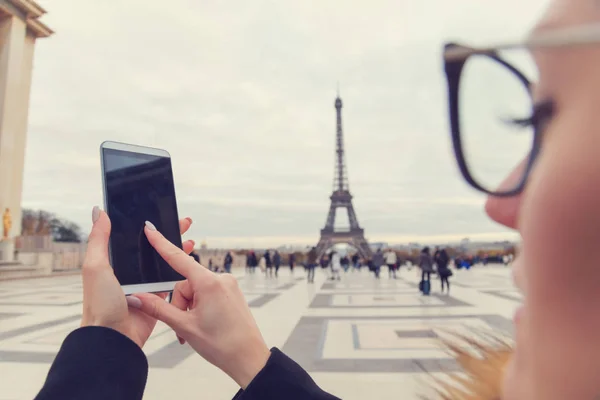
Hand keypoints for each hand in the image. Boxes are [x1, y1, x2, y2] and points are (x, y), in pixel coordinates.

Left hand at [80, 206, 194, 347]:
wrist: (113, 337)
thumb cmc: (100, 303)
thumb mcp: (96, 266)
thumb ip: (98, 239)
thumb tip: (99, 211)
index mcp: (113, 263)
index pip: (133, 238)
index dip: (147, 225)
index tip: (161, 212)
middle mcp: (128, 273)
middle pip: (152, 248)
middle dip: (169, 234)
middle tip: (184, 222)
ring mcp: (143, 286)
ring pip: (164, 263)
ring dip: (178, 252)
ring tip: (190, 240)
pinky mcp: (156, 298)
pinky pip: (170, 282)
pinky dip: (180, 272)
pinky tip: (190, 262)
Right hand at [127, 222, 270, 388]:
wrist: (249, 358)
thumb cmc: (221, 344)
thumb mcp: (185, 326)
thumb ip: (158, 309)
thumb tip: (137, 297)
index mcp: (209, 283)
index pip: (179, 258)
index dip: (161, 243)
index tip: (150, 228)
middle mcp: (220, 279)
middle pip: (185, 284)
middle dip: (179, 305)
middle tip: (182, 328)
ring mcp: (228, 285)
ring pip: (195, 291)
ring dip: (189, 310)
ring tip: (193, 331)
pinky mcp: (231, 292)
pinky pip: (207, 294)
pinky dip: (199, 308)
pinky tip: (203, 325)